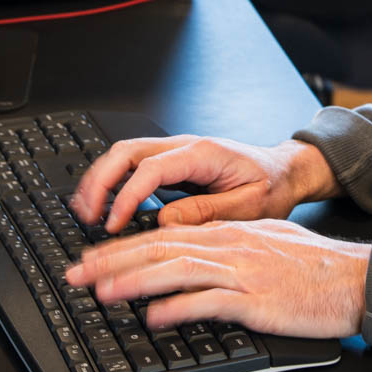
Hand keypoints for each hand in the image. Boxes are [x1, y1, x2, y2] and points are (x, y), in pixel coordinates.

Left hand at [65, 219, 370, 339]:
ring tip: (102, 292)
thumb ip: (230, 248)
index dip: (124, 246)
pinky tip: (154, 317)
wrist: (356, 277)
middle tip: (77, 273)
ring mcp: (243, 270)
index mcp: (230, 232)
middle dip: (113, 260)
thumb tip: (193, 262)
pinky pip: (209, 301)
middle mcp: (231, 245)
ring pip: (177, 269)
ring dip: (135, 281)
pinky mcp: (256, 298)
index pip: (165, 234)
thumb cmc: (315, 266)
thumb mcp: (268, 242)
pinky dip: (177, 308)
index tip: (92, 258)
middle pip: (161, 248)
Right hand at [69, 135, 339, 232]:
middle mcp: (184, 147)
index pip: (150, 168)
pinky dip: (111, 182)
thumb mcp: (249, 206)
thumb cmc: (272, 186)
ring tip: (86, 212)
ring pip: (124, 154)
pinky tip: (103, 205)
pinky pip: (133, 165)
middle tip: (87, 216)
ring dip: (100, 180)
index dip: (126, 195)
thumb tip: (164, 222)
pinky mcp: (172, 164)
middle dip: (100, 181)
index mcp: (204, 154)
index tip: (113, 224)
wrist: (285, 171)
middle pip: (126, 151)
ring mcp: (176, 152)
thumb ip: (207, 213)